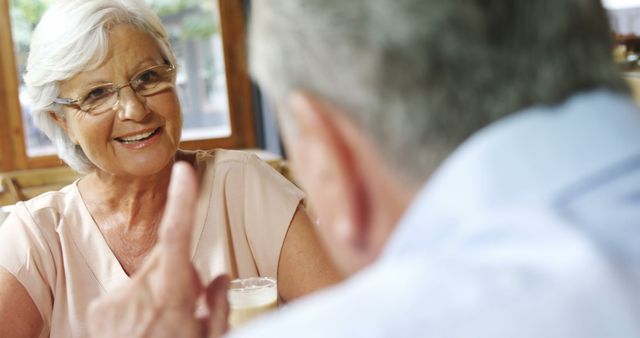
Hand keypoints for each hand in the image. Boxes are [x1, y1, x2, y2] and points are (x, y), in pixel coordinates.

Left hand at [87, 162, 230, 337]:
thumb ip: (215, 305)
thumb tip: (219, 278)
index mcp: (171, 294)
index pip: (177, 235)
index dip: (182, 200)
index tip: (183, 172)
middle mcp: (139, 291)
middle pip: (164, 257)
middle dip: (180, 269)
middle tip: (191, 298)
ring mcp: (115, 302)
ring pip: (146, 276)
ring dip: (158, 288)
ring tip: (166, 321)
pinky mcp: (99, 311)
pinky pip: (126, 293)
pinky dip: (137, 304)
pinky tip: (144, 327)